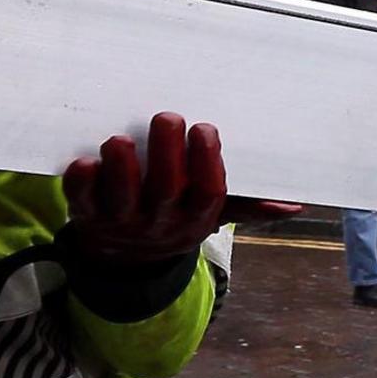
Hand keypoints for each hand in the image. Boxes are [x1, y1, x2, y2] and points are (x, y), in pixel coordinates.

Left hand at [61, 112, 243, 266]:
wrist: (124, 259)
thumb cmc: (173, 218)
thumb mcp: (211, 217)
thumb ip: (247, 206)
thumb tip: (295, 206)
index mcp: (194, 218)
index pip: (208, 193)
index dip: (208, 162)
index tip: (205, 129)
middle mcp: (159, 221)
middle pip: (165, 190)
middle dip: (166, 152)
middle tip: (167, 118)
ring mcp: (121, 220)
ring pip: (122, 197)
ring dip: (122, 167)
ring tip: (122, 139)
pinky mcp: (87, 214)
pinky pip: (82, 200)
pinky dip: (81, 182)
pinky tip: (85, 161)